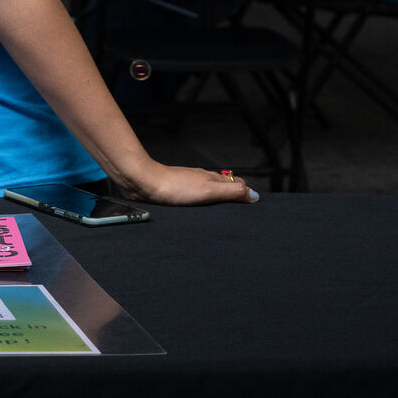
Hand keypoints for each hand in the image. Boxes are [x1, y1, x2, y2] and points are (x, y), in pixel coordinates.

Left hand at [112, 160, 258, 205]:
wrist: (141, 183)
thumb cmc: (174, 186)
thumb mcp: (208, 190)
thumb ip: (231, 192)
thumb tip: (255, 196)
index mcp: (212, 178)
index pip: (237, 184)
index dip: (246, 194)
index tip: (255, 208)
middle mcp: (201, 180)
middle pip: (224, 188)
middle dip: (234, 199)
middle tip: (242, 216)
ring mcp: (187, 186)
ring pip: (208, 194)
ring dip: (217, 204)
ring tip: (224, 219)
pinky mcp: (174, 194)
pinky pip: (194, 200)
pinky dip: (202, 207)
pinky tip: (199, 216)